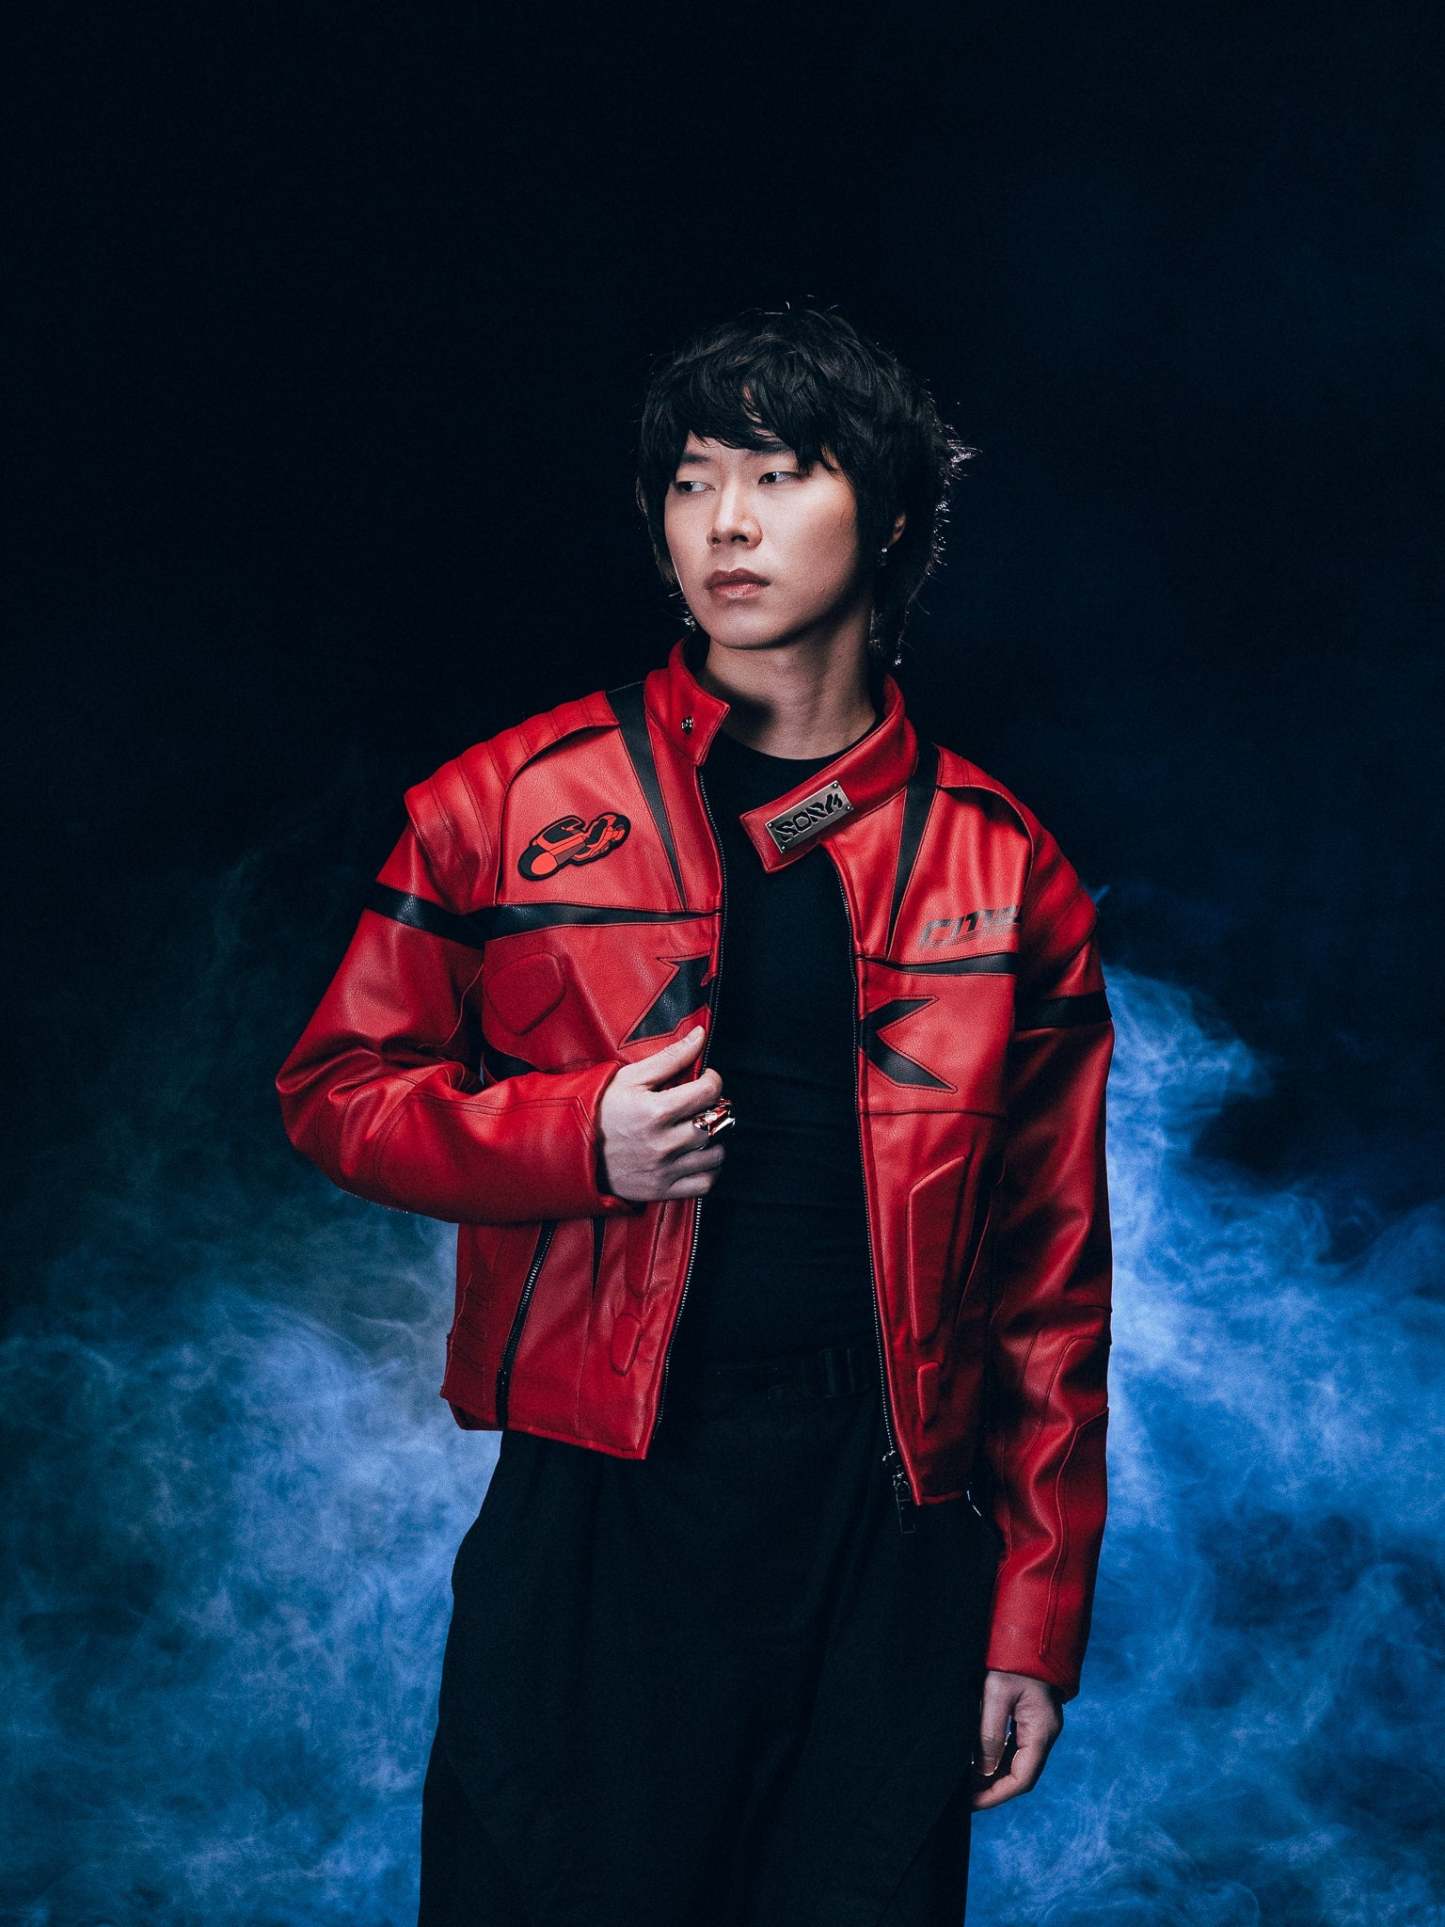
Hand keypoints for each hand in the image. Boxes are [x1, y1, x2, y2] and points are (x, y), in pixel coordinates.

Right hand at [596, 1024, 728, 1203]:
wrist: (570, 1148)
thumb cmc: (600, 1109)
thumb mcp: (630, 1077)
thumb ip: (670, 1057)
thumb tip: (700, 1035)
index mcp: (656, 1111)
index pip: (709, 1092)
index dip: (712, 1080)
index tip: (704, 1079)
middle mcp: (663, 1144)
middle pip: (715, 1123)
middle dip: (715, 1108)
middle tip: (703, 1104)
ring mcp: (663, 1170)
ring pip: (715, 1155)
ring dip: (715, 1139)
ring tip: (701, 1129)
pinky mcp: (661, 1190)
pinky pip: (704, 1184)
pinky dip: (708, 1170)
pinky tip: (698, 1155)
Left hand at [969, 1669, 1063, 1810]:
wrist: (1029, 1631)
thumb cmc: (1013, 1660)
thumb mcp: (996, 1694)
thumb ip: (989, 1734)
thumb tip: (982, 1771)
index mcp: (1041, 1731)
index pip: (1022, 1779)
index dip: (996, 1795)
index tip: (971, 1803)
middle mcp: (1044, 1733)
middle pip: (1021, 1774)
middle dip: (993, 1788)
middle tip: (964, 1796)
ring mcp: (1039, 1726)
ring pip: (1017, 1761)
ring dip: (994, 1774)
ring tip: (967, 1782)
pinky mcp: (1030, 1717)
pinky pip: (1015, 1746)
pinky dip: (997, 1757)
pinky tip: (979, 1759)